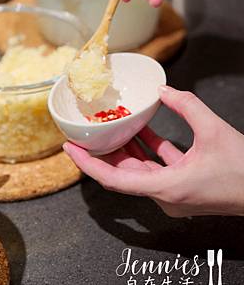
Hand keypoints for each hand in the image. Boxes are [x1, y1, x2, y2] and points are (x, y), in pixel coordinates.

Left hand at [63, 85, 243, 216]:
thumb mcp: (214, 131)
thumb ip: (186, 106)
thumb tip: (163, 89)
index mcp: (165, 187)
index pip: (113, 179)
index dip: (87, 164)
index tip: (70, 149)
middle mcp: (164, 195)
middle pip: (122, 174)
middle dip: (103, 152)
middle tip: (86, 133)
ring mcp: (173, 195)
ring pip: (139, 171)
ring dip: (125, 150)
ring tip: (109, 128)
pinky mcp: (183, 189)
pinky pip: (157, 169)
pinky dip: (149, 151)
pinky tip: (143, 130)